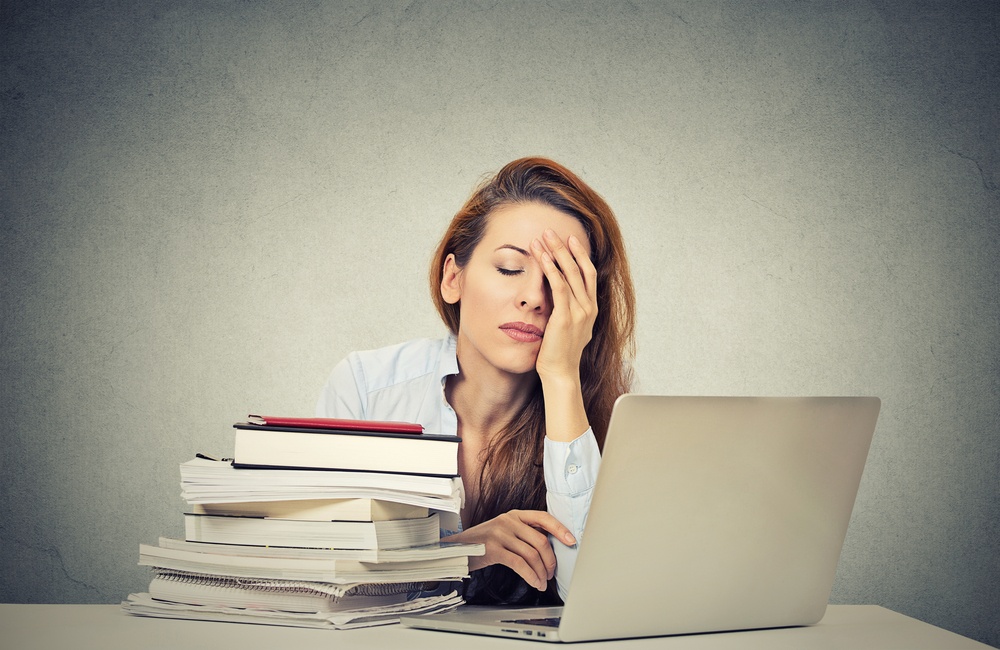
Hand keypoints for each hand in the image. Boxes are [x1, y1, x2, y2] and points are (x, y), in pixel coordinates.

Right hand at [442, 510, 576, 590]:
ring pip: (532, 554)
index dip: (560, 529)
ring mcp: (500, 534)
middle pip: (540, 541)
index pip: (543, 517)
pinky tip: (535, 583)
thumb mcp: (503, 531)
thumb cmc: (482, 543)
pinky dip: (531, 576)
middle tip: (551, 573)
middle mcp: (508, 521)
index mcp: (514, 515)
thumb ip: (522, 534)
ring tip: (542, 582)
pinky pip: (519, 564)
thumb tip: (548, 548)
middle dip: (551, 561)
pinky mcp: (493, 549)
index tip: (572, 540)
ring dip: (541, 572)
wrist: (455, 550)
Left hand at [530, 229, 598, 383]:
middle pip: (579, 268)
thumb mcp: (567, 327)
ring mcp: (579, 312)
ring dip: (555, 253)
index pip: (588, 274)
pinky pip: (558, 286)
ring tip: (543, 237)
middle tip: (551, 231)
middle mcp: (588, 307)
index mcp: (591, 309)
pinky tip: (541, 257)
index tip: (570, 239)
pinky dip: (550, 269)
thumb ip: (565, 310)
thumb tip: (555, 297)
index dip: (580, 255)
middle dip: (565, 247)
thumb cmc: (559, 353)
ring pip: (569, 273)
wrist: (560, 373)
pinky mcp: (565, 317)